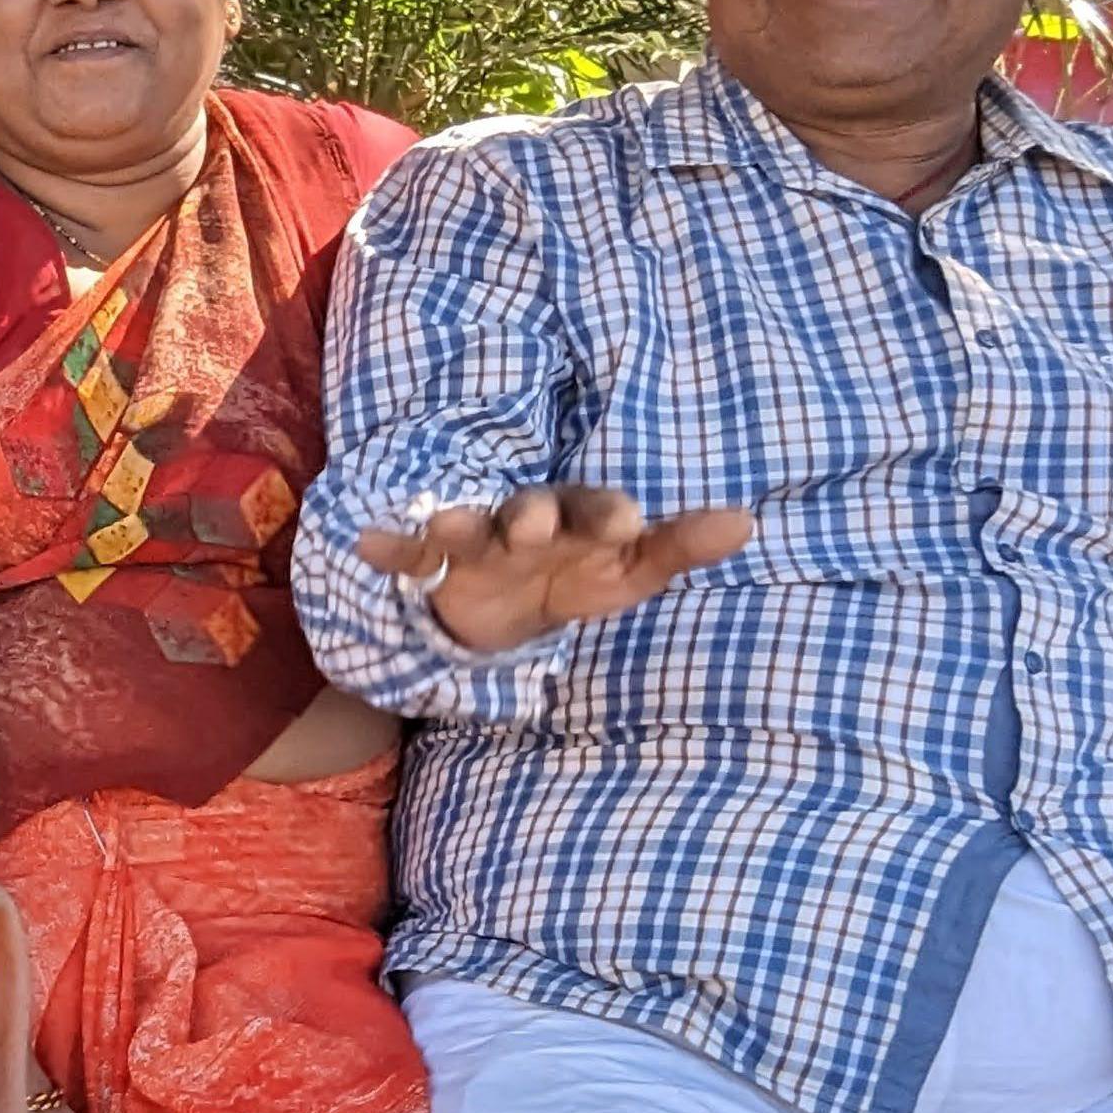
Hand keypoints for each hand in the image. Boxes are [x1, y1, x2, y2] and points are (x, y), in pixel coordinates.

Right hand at [353, 487, 753, 655]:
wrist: (497, 602)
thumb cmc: (572, 574)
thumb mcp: (626, 572)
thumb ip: (678, 548)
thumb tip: (747, 522)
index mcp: (576, 519)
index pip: (596, 510)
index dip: (608, 514)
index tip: (628, 523)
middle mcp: (524, 520)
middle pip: (528, 510)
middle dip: (528, 515)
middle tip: (531, 526)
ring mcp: (475, 540)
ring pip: (467, 525)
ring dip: (456, 521)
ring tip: (444, 521)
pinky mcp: (431, 564)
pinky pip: (407, 553)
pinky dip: (388, 546)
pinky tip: (366, 540)